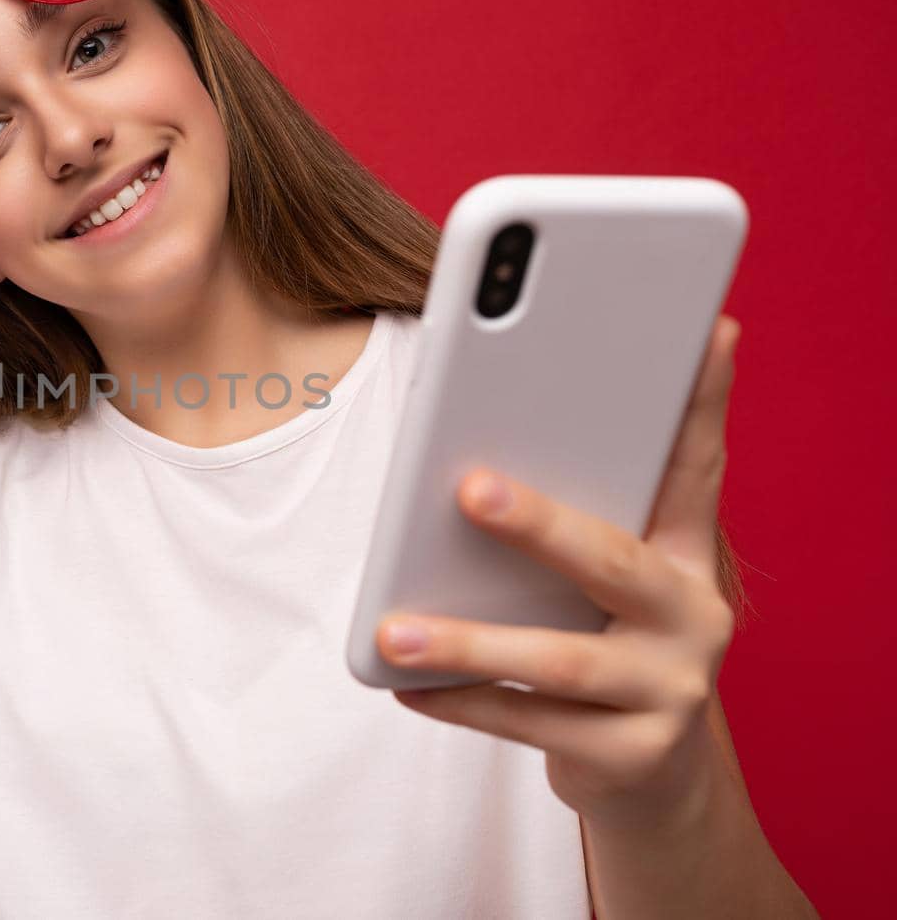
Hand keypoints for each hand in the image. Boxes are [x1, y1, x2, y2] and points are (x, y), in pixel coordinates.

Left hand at [376, 314, 742, 830]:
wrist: (652, 772)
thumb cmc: (605, 637)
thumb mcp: (607, 574)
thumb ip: (572, 509)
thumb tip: (470, 462)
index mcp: (688, 552)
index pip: (697, 465)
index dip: (704, 400)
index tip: (708, 330)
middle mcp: (697, 616)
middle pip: (614, 561)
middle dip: (541, 523)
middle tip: (469, 487)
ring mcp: (672, 690)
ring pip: (559, 660)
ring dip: (468, 641)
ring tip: (393, 628)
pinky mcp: (635, 755)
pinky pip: (529, 724)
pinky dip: (460, 701)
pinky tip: (403, 683)